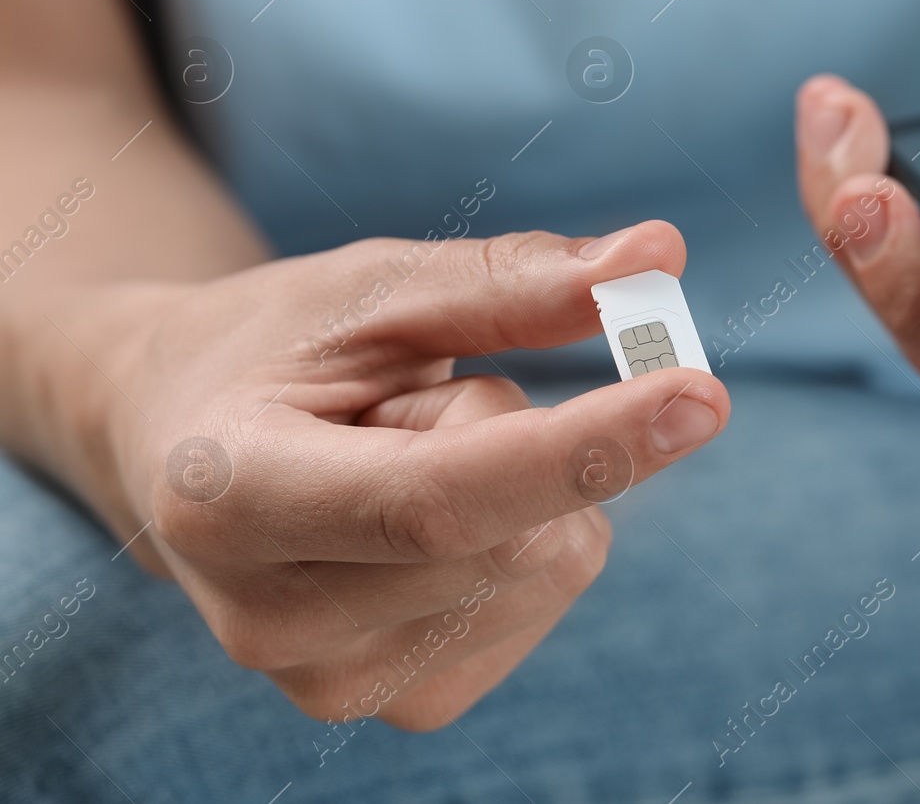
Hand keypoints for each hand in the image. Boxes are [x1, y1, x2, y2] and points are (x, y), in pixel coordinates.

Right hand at [44, 222, 728, 729]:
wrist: (178, 445)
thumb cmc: (274, 347)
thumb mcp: (371, 287)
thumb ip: (509, 279)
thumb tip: (660, 256)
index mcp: (232, 496)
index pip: (438, 499)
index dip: (581, 449)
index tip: (702, 394)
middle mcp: (273, 621)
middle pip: (517, 533)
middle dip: (525, 426)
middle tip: (423, 393)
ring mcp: (337, 683)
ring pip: (553, 564)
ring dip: (529, 480)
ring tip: (409, 454)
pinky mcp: (404, 703)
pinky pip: (550, 599)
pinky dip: (533, 533)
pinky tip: (434, 517)